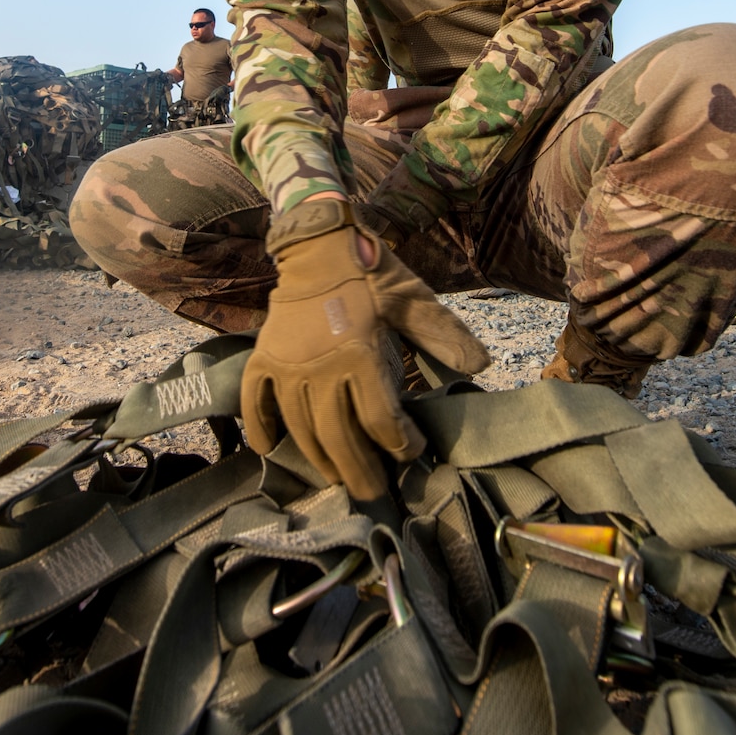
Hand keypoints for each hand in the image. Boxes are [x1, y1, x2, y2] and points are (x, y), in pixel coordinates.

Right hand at [241, 199, 489, 497]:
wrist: (318, 242)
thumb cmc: (371, 273)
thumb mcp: (413, 300)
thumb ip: (444, 335)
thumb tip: (481, 366)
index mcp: (359, 354)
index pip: (381, 420)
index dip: (400, 445)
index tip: (413, 452)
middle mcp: (320, 367)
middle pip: (338, 437)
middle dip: (358, 471)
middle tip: (373, 492)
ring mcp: (287, 365)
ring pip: (300, 429)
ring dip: (318, 460)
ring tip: (335, 477)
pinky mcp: (264, 358)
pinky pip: (254, 403)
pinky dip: (259, 428)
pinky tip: (270, 449)